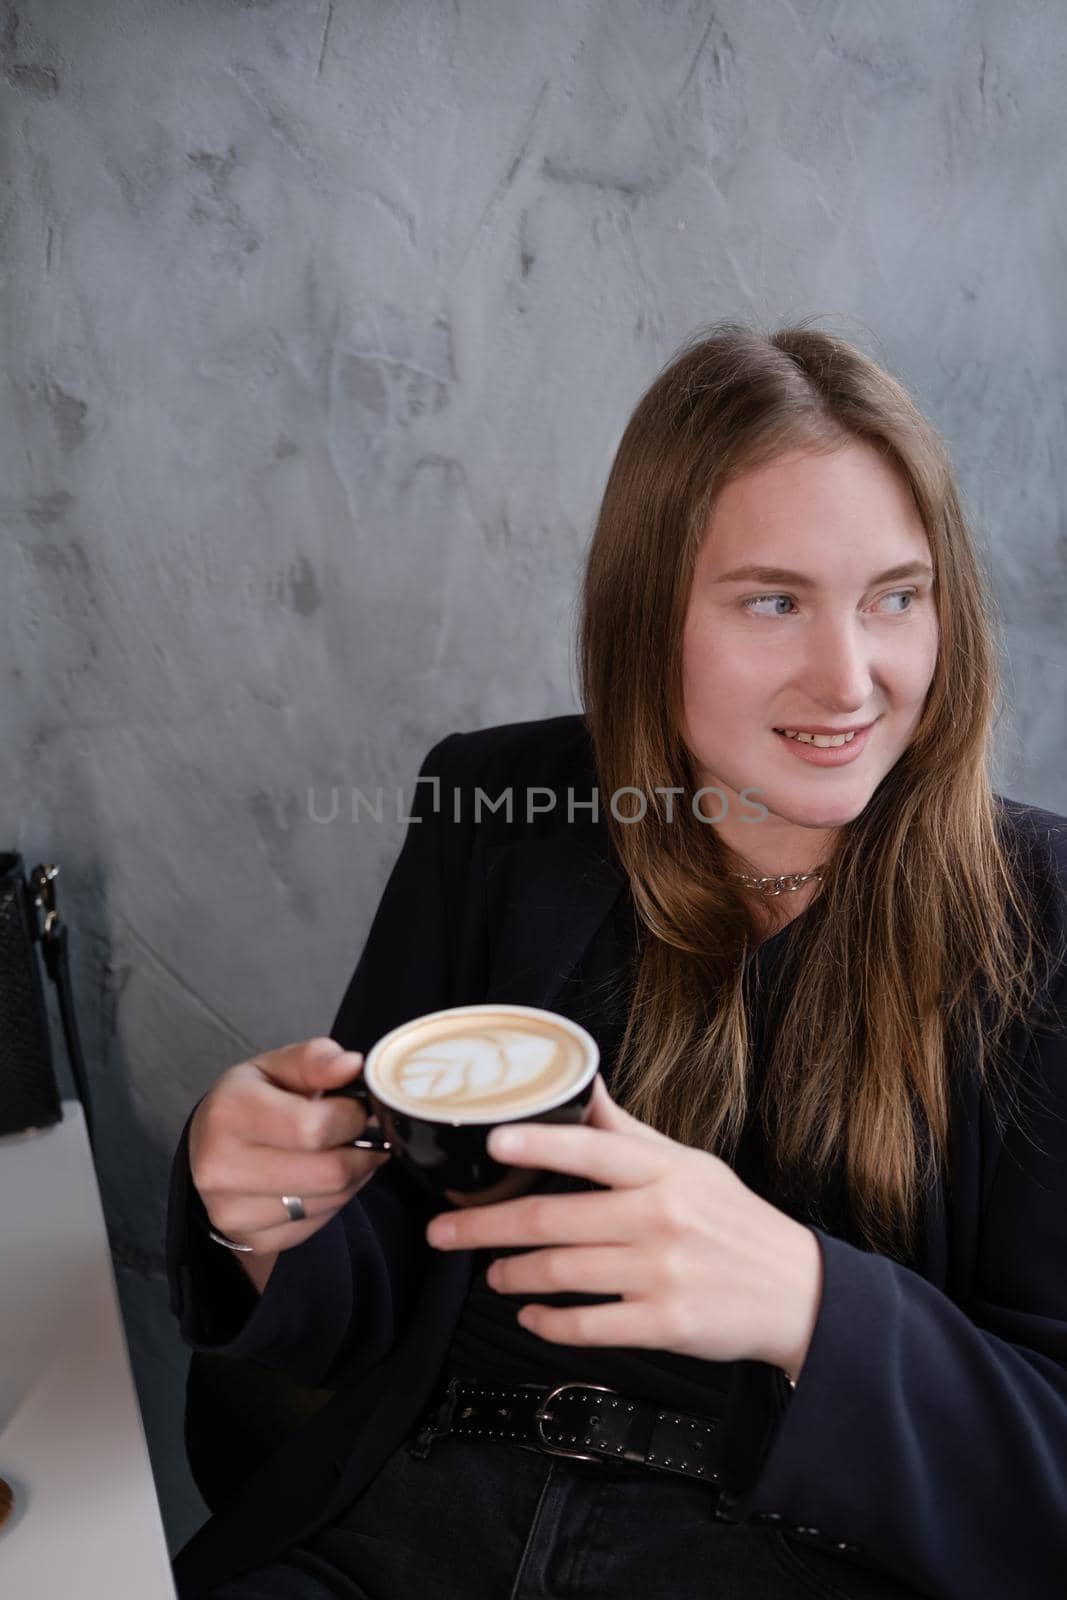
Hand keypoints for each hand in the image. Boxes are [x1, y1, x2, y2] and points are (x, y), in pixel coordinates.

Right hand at [189, 1038, 390, 1254]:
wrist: (210, 1148)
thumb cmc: (251, 1100)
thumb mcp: (277, 1066)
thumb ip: (316, 1060)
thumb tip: (351, 1065)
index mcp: (228, 1113)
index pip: (312, 1128)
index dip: (352, 1117)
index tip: (358, 1107)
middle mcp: (221, 1168)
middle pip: (329, 1172)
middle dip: (362, 1149)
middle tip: (365, 1132)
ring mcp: (234, 1211)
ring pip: (332, 1199)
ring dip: (354, 1174)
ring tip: (346, 1150)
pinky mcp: (253, 1239)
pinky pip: (320, 1223)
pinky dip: (335, 1199)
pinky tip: (325, 1177)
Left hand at [425, 1075, 822, 1378]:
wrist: (798, 1293)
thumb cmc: (734, 1221)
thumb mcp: (689, 1164)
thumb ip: (626, 1133)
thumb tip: (581, 1083)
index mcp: (664, 1171)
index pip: (590, 1150)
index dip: (536, 1145)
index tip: (491, 1142)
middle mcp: (660, 1217)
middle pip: (553, 1220)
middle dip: (486, 1227)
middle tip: (443, 1231)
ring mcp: (661, 1273)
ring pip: (561, 1273)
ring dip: (512, 1274)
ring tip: (490, 1273)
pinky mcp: (664, 1324)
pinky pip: (588, 1326)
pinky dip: (548, 1323)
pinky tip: (530, 1315)